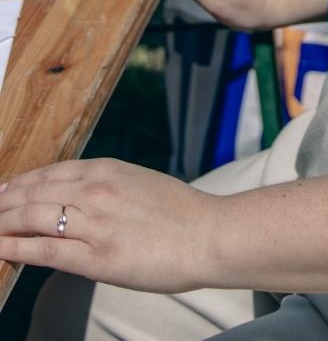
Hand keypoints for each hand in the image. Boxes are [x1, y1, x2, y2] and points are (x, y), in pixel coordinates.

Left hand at [0, 159, 217, 291]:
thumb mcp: (139, 184)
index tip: (3, 190)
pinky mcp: (97, 256)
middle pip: (34, 192)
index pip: (51, 172)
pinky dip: (16, 248)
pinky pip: (45, 250)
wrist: (209, 234)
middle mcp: (96, 189)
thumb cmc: (181, 213)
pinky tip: (0, 249)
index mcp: (107, 169)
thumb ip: (107, 188)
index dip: (21, 183)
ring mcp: (94, 222)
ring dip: (2, 222)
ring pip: (32, 217)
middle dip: (3, 202)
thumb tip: (79, 200)